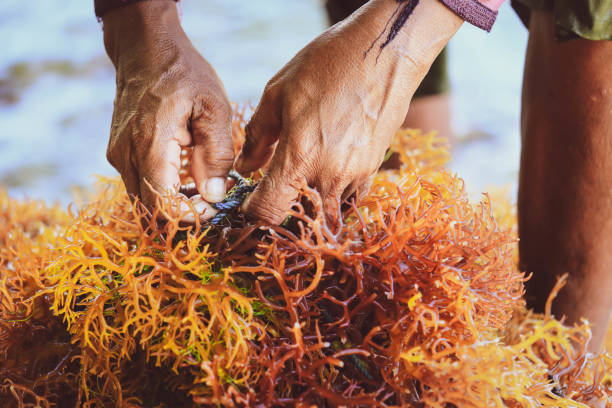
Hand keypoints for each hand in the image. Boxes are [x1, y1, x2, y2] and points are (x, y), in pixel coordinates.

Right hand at [103, 1, 232, 221]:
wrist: (145, 48)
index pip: (162, 206)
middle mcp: (126, 155)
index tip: (215, 206)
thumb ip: (216, 154)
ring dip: (175, 202)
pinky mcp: (118, 153)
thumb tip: (214, 195)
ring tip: (204, 183)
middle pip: (151, 210)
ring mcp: (118, 155)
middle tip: (213, 198)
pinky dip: (164, 189)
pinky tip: (187, 173)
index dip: (190, 216)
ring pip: (144, 200)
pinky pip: (140, 184)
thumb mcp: (213, 108)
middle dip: (185, 212)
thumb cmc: (184, 74)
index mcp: (150, 144)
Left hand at [235, 0, 461, 223]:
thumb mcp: (279, 92)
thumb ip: (258, 136)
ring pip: (327, 214)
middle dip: (283, 214)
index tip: (250, 202)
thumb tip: (245, 166)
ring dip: (310, 208)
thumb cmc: (328, 65)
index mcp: (299, 157)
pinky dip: (334, 198)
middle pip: (300, 222)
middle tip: (275, 193)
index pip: (269, 212)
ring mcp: (354, 175)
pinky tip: (326, 177)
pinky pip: (350, 200)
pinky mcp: (373, 169)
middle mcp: (328, 175)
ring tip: (301, 183)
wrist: (385, 51)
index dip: (253, 213)